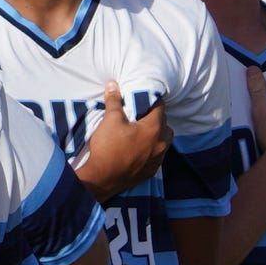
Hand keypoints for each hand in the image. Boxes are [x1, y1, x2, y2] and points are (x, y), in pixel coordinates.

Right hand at [75, 81, 172, 198]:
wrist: (101, 179)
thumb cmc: (107, 148)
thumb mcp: (110, 120)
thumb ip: (114, 101)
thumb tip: (113, 85)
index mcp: (154, 128)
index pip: (159, 107)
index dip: (151, 100)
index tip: (143, 98)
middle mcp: (161, 144)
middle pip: (165, 124)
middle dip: (155, 117)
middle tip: (140, 115)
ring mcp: (157, 159)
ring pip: (164, 140)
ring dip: (157, 134)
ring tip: (142, 132)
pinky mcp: (151, 171)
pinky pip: (158, 155)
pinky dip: (152, 149)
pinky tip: (139, 148)